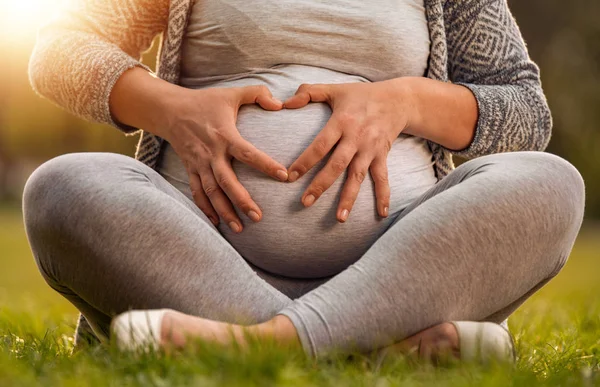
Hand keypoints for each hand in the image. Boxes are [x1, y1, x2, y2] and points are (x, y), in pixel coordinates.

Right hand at [162, 85, 288, 231]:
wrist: (169, 110)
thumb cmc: (205, 102)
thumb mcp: (232, 93)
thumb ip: (258, 94)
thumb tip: (280, 104)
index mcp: (225, 135)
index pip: (248, 153)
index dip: (266, 165)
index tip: (284, 176)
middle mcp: (211, 153)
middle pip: (226, 181)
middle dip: (242, 200)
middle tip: (258, 217)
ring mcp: (199, 164)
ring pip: (211, 192)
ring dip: (225, 211)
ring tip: (240, 229)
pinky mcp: (191, 170)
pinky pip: (197, 193)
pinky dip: (206, 209)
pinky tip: (217, 223)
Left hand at [284, 80, 411, 222]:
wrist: (398, 100)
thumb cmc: (361, 95)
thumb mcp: (335, 89)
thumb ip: (309, 93)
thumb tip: (285, 103)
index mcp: (342, 121)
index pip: (320, 145)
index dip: (305, 161)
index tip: (289, 176)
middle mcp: (356, 137)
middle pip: (337, 165)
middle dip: (321, 185)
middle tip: (305, 202)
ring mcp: (371, 149)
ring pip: (358, 176)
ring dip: (349, 197)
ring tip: (339, 218)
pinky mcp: (382, 156)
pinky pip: (382, 178)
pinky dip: (383, 196)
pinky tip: (381, 214)